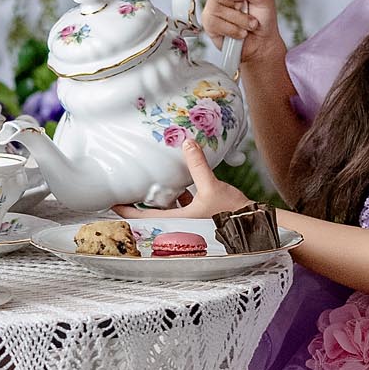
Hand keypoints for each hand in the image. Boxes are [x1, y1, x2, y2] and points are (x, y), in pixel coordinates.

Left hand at [116, 139, 252, 219]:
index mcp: (178, 223)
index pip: (143, 218)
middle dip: (140, 205)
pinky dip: (178, 199)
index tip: (112, 203)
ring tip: (152, 185)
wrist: (256, 225)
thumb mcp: (212, 186)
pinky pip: (183, 209)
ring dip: (161, 201)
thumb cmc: (233, 213)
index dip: (126, 211)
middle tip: (127, 192)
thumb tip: (186, 142)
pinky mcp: (201, 220)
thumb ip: (197, 165)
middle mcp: (181, 227)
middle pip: (152, 216)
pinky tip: (181, 187)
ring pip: (168, 212)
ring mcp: (191, 225)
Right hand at [198, 0, 282, 72]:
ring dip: (238, 18)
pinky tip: (239, 32)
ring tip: (248, 23)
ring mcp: (213, 6)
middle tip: (245, 6)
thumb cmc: (263, 17)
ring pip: (217, 6)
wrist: (261, 44)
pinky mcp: (209, 23)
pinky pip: (216, 22)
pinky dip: (233, 29)